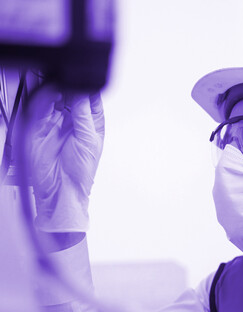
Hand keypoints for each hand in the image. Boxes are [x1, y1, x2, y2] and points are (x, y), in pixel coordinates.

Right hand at [25, 88, 104, 232]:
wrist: (61, 189)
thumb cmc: (81, 172)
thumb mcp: (89, 140)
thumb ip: (84, 114)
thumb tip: (82, 91)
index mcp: (91, 123)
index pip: (90, 98)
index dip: (87, 87)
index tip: (83, 79)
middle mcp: (73, 120)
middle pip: (70, 94)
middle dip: (69, 85)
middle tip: (68, 80)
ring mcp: (56, 122)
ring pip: (54, 97)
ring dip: (55, 89)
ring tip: (58, 85)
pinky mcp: (40, 125)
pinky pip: (40, 106)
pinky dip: (43, 98)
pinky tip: (48, 95)